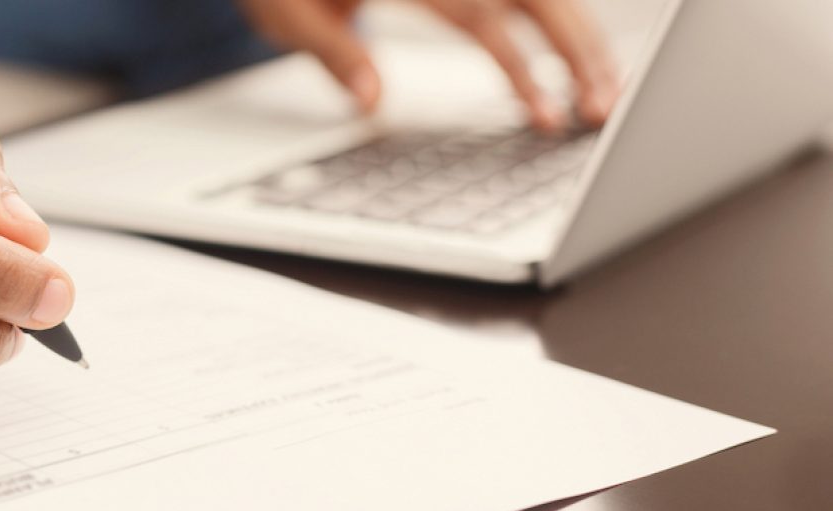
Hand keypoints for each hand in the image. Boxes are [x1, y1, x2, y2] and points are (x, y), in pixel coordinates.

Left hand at [235, 0, 621, 129]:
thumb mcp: (285, 12)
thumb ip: (332, 52)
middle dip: (578, 50)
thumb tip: (372, 101)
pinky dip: (556, 17)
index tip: (548, 116)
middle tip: (607, 110)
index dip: (522, 68)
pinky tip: (579, 55)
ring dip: (579, 35)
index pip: (481, 15)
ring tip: (605, 92)